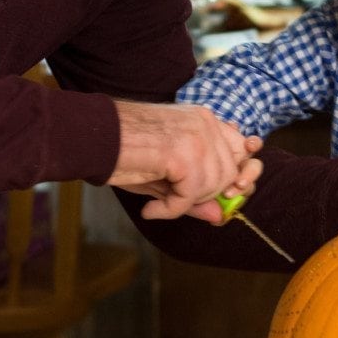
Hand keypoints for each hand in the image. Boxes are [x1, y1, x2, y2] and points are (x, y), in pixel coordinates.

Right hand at [108, 101, 262, 219]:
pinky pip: (190, 197)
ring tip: (159, 202)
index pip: (243, 148)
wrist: (94, 136)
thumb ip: (197, 192)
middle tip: (177, 201)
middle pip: (231, 173)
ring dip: (186, 202)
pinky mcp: (183, 155)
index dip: (240, 174)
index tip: (230, 192)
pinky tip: (151, 209)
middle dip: (209, 195)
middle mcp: (206, 124)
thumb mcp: (168, 174)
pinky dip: (170, 210)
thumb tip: (220, 217)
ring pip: (213, 186)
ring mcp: (197, 137)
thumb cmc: (125, 151)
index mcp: (205, 120)